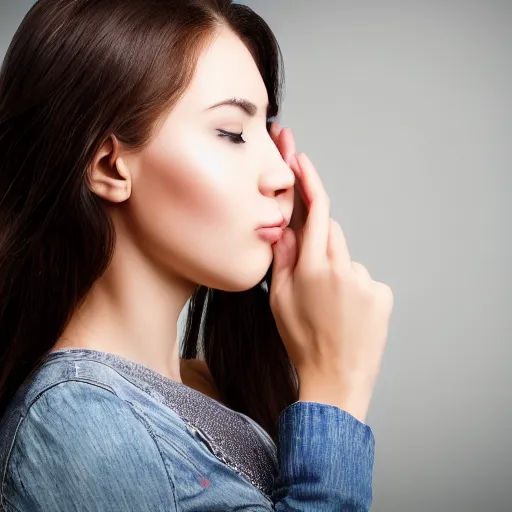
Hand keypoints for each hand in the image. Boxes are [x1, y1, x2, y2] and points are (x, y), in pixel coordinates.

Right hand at [268, 123, 393, 420]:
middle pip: (331, 232)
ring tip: (328, 303)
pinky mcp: (382, 294)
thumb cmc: (302, 340)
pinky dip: (353, 285)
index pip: (314, 211)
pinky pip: (363, 276)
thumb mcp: (278, 300)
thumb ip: (282, 258)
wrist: (336, 377)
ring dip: (334, 268)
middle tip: (308, 273)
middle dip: (318, 242)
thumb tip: (283, 227)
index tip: (300, 157)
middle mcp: (342, 268)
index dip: (308, 180)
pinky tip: (346, 310)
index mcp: (311, 268)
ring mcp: (366, 280)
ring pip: (345, 257)